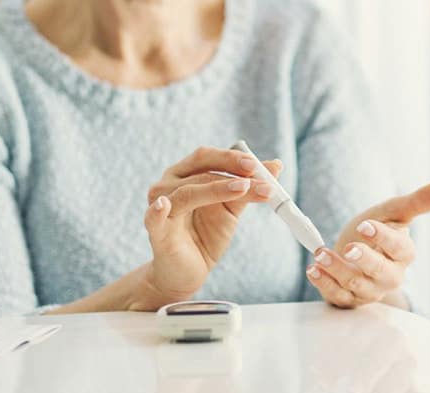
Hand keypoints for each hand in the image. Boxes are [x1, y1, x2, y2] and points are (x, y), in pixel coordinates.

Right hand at [138, 146, 281, 308]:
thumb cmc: (206, 235)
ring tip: (244, 190)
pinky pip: (153, 219)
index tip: (258, 165)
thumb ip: (248, 189)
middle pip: (200, 170)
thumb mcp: (231, 210)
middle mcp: (168, 185)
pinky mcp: (156, 231)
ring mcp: (161, 207)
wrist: (189, 272)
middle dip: (231, 171)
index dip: (232, 158)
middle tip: (256, 174)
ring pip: (188, 192)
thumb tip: (275, 166)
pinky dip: (157, 211)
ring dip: (218, 189)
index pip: (207, 157)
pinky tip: (163, 205)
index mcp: (185, 174)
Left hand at [305, 181, 429, 308]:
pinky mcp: (349, 300)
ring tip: (320, 254)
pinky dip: (323, 283)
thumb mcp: (392, 212)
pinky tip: (313, 269)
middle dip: (364, 260)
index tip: (365, 226)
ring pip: (356, 285)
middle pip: (381, 273)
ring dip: (336, 269)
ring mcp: (369, 290)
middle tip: (348, 248)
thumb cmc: (375, 232)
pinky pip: (338, 297)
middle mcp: (390, 276)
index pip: (399, 248)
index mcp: (403, 255)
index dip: (384, 238)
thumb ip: (418, 201)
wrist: (351, 251)